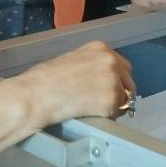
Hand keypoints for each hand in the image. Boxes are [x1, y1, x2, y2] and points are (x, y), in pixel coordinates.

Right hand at [16, 41, 135, 127]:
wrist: (36, 94)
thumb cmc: (45, 79)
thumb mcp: (72, 60)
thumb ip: (91, 66)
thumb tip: (100, 80)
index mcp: (100, 48)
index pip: (123, 66)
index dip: (117, 80)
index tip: (109, 89)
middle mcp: (111, 61)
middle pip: (129, 83)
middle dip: (119, 94)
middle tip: (102, 103)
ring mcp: (112, 81)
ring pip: (124, 100)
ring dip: (112, 107)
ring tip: (90, 109)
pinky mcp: (110, 101)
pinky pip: (116, 114)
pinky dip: (107, 118)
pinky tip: (90, 114)